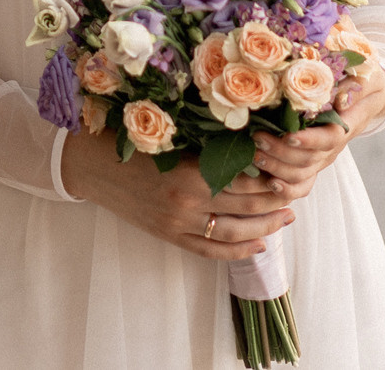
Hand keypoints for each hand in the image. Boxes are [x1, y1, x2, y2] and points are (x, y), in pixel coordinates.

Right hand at [60, 131, 295, 260]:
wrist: (89, 164)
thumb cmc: (126, 139)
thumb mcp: (167, 134)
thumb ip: (203, 141)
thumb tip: (246, 138)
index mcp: (188, 171)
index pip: (244, 178)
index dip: (270, 174)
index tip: (288, 165)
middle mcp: (187, 202)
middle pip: (245, 206)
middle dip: (275, 200)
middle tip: (296, 191)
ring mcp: (178, 223)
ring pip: (234, 233)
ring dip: (265, 226)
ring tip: (285, 218)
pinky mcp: (169, 236)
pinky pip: (211, 250)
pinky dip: (238, 250)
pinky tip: (257, 244)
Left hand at [250, 75, 384, 200]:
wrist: (368, 95)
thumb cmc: (365, 80)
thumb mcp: (366, 77)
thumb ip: (353, 86)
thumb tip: (340, 99)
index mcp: (346, 126)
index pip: (330, 139)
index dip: (310, 141)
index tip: (289, 135)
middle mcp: (333, 147)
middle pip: (310, 159)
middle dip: (281, 152)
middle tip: (258, 139)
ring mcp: (322, 157)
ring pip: (302, 174)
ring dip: (277, 168)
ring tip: (255, 155)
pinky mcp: (312, 162)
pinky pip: (302, 185)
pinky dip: (287, 189)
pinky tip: (270, 183)